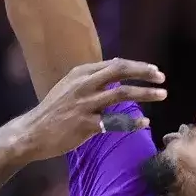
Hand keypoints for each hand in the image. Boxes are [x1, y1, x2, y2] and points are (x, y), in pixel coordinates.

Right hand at [18, 58, 165, 161]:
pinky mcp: (85, 124)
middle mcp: (83, 84)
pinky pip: (115, 122)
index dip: (137, 66)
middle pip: (120, 72)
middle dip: (144, 73)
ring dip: (145, 93)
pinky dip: (133, 122)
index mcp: (80, 73)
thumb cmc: (53, 110)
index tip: (154, 71)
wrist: (34, 132)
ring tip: (162, 95)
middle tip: (162, 78)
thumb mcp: (69, 86)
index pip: (115, 64)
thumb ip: (91, 78)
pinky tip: (145, 123)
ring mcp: (85, 104)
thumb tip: (116, 68)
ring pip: (122, 94)